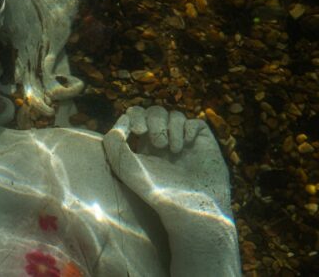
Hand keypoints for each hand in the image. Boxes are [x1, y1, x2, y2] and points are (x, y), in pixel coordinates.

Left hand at [103, 106, 231, 223]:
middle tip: (157, 143)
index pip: (138, 115)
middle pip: (156, 112)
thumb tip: (122, 119)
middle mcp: (166, 141)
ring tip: (172, 150)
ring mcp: (185, 142)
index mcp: (145, 145)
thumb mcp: (124, 166)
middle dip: (155, 122)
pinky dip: (188, 129)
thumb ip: (114, 141)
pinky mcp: (204, 144)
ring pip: (175, 115)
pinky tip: (185, 146)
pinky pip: (196, 123)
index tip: (137, 130)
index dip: (136, 115)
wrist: (188, 207)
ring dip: (171, 128)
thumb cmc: (154, 190)